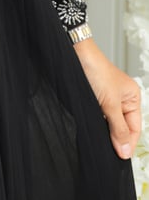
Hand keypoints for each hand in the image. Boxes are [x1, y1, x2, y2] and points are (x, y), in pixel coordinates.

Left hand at [73, 38, 142, 159]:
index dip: (128, 143)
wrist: (74, 53)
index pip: (135, 128)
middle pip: (123, 127)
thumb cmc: (96, 70)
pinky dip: (97, 124)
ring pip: (110, 124)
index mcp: (132, 98)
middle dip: (117, 139)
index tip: (120, 157)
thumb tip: (125, 151)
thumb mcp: (110, 103)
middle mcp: (122, 99)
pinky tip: (92, 128)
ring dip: (106, 132)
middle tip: (109, 152)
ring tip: (100, 140)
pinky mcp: (94, 99)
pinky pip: (99, 117)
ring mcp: (107, 99)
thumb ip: (118, 128)